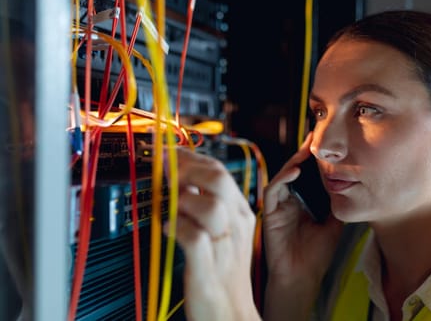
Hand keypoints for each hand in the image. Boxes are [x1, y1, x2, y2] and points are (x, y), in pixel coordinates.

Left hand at [165, 148, 260, 320]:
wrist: (231, 314)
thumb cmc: (221, 272)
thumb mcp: (221, 232)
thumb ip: (204, 205)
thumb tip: (180, 180)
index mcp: (240, 212)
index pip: (218, 170)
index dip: (189, 158)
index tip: (167, 153)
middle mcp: (236, 225)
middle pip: (218, 179)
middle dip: (185, 169)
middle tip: (163, 172)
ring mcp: (224, 246)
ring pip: (210, 205)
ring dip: (181, 200)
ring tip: (166, 206)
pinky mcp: (208, 268)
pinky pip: (195, 237)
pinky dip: (177, 227)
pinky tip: (167, 227)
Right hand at [263, 133, 343, 285]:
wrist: (302, 277)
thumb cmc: (316, 254)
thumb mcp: (333, 224)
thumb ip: (337, 204)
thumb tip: (353, 185)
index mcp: (302, 201)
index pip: (307, 174)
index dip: (315, 159)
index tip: (328, 143)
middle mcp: (289, 200)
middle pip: (295, 170)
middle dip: (304, 153)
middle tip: (316, 136)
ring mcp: (279, 205)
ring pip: (284, 175)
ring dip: (294, 161)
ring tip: (307, 149)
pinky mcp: (270, 212)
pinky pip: (273, 190)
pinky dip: (283, 178)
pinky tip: (295, 170)